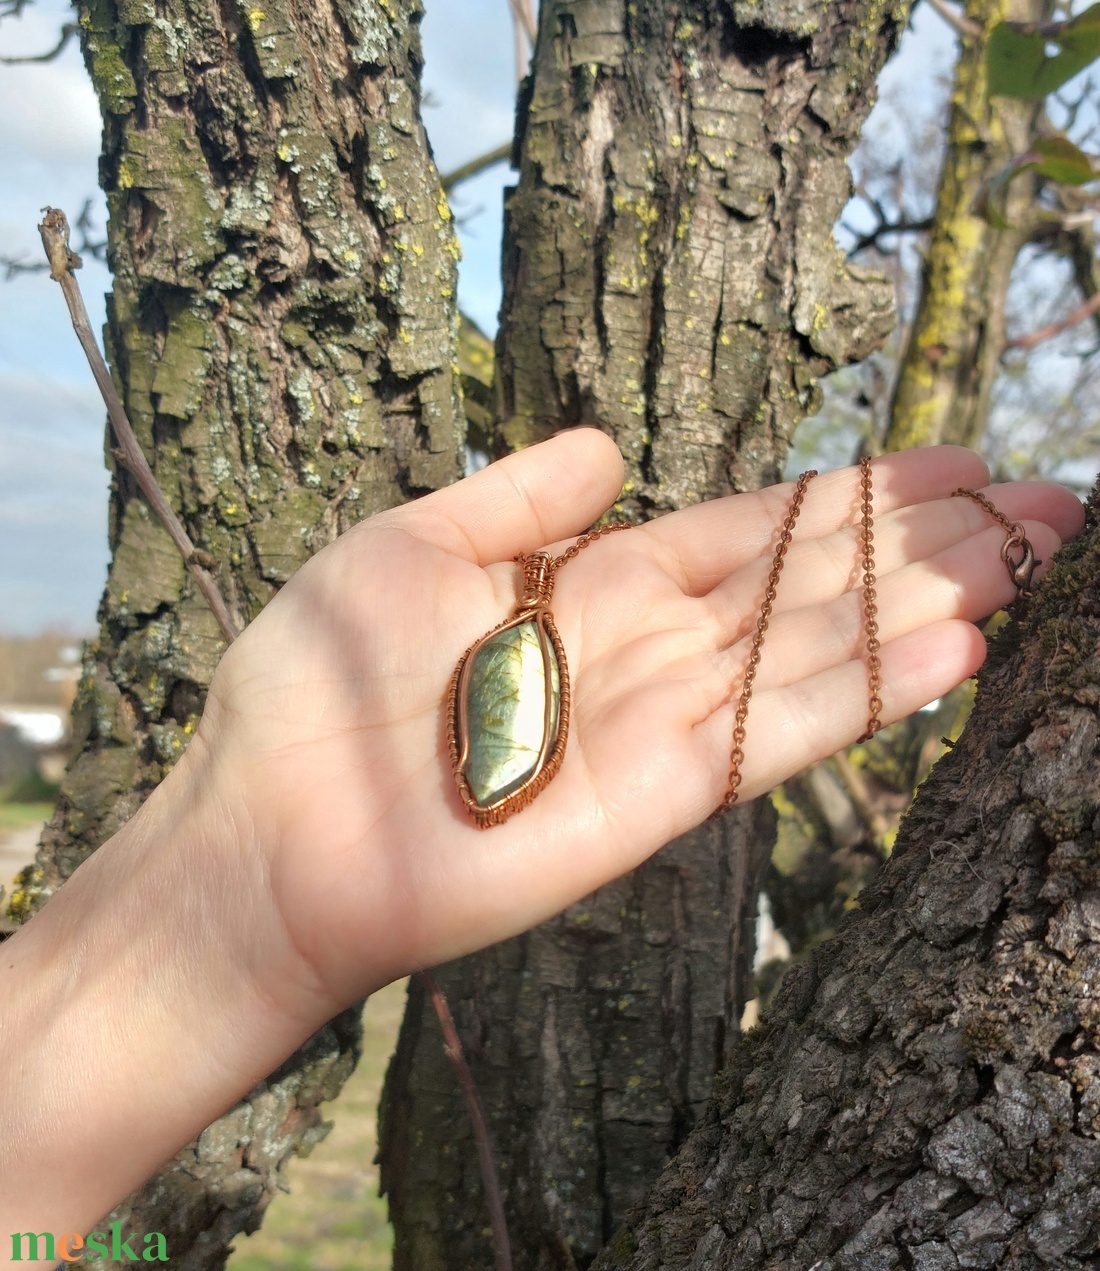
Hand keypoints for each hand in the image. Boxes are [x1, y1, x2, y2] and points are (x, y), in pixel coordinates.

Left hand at [186, 429, 1083, 1018]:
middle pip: (810, 585)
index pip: (753, 531)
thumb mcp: (412, 544)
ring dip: (925, 605)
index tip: (948, 463)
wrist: (268, 829)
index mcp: (595, 585)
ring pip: (818, 651)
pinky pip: (778, 735)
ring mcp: (660, 724)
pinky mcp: (658, 799)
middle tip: (1040, 504)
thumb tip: (612, 447)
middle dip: (922, 544)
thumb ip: (518, 498)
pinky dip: (865, 694)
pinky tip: (953, 651)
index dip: (849, 497)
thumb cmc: (316, 683)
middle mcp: (647, 650)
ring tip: (1030, 560)